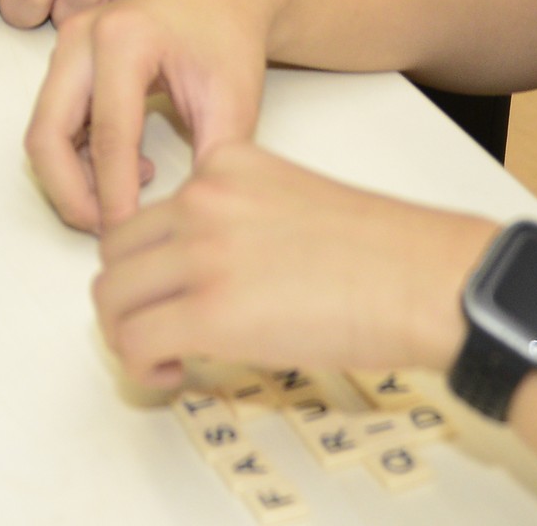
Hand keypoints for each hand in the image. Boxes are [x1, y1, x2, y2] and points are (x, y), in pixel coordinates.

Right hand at [24, 0, 276, 232]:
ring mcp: (67, 45)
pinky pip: (53, 122)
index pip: (108, 136)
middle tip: (108, 232)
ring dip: (72, 179)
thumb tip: (184, 221)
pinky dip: (77, 159)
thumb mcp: (234, 104)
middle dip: (70, 194)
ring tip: (127, 197)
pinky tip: (127, 168)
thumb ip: (212, 162)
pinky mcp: (67, 60)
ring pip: (44, 132)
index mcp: (124, 38)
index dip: (115, 195)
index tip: (130, 237)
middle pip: (47, 134)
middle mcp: (82, 36)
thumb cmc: (230, 42)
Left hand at [92, 139, 486, 393]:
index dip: (153, 262)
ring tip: (163, 355)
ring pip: (111, 296)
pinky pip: (134, 341)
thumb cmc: (385, 252)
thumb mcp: (293, 199)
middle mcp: (202, 198)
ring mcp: (201, 252)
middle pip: (116, 251)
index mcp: (225, 163)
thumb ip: (240, 216)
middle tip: (156, 327)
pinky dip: (140, 366)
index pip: (151, 211)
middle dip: (129, 295)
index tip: (172, 291)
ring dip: (126, 332)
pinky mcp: (208, 311)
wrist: (425, 279)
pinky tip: (172, 374)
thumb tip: (211, 271)